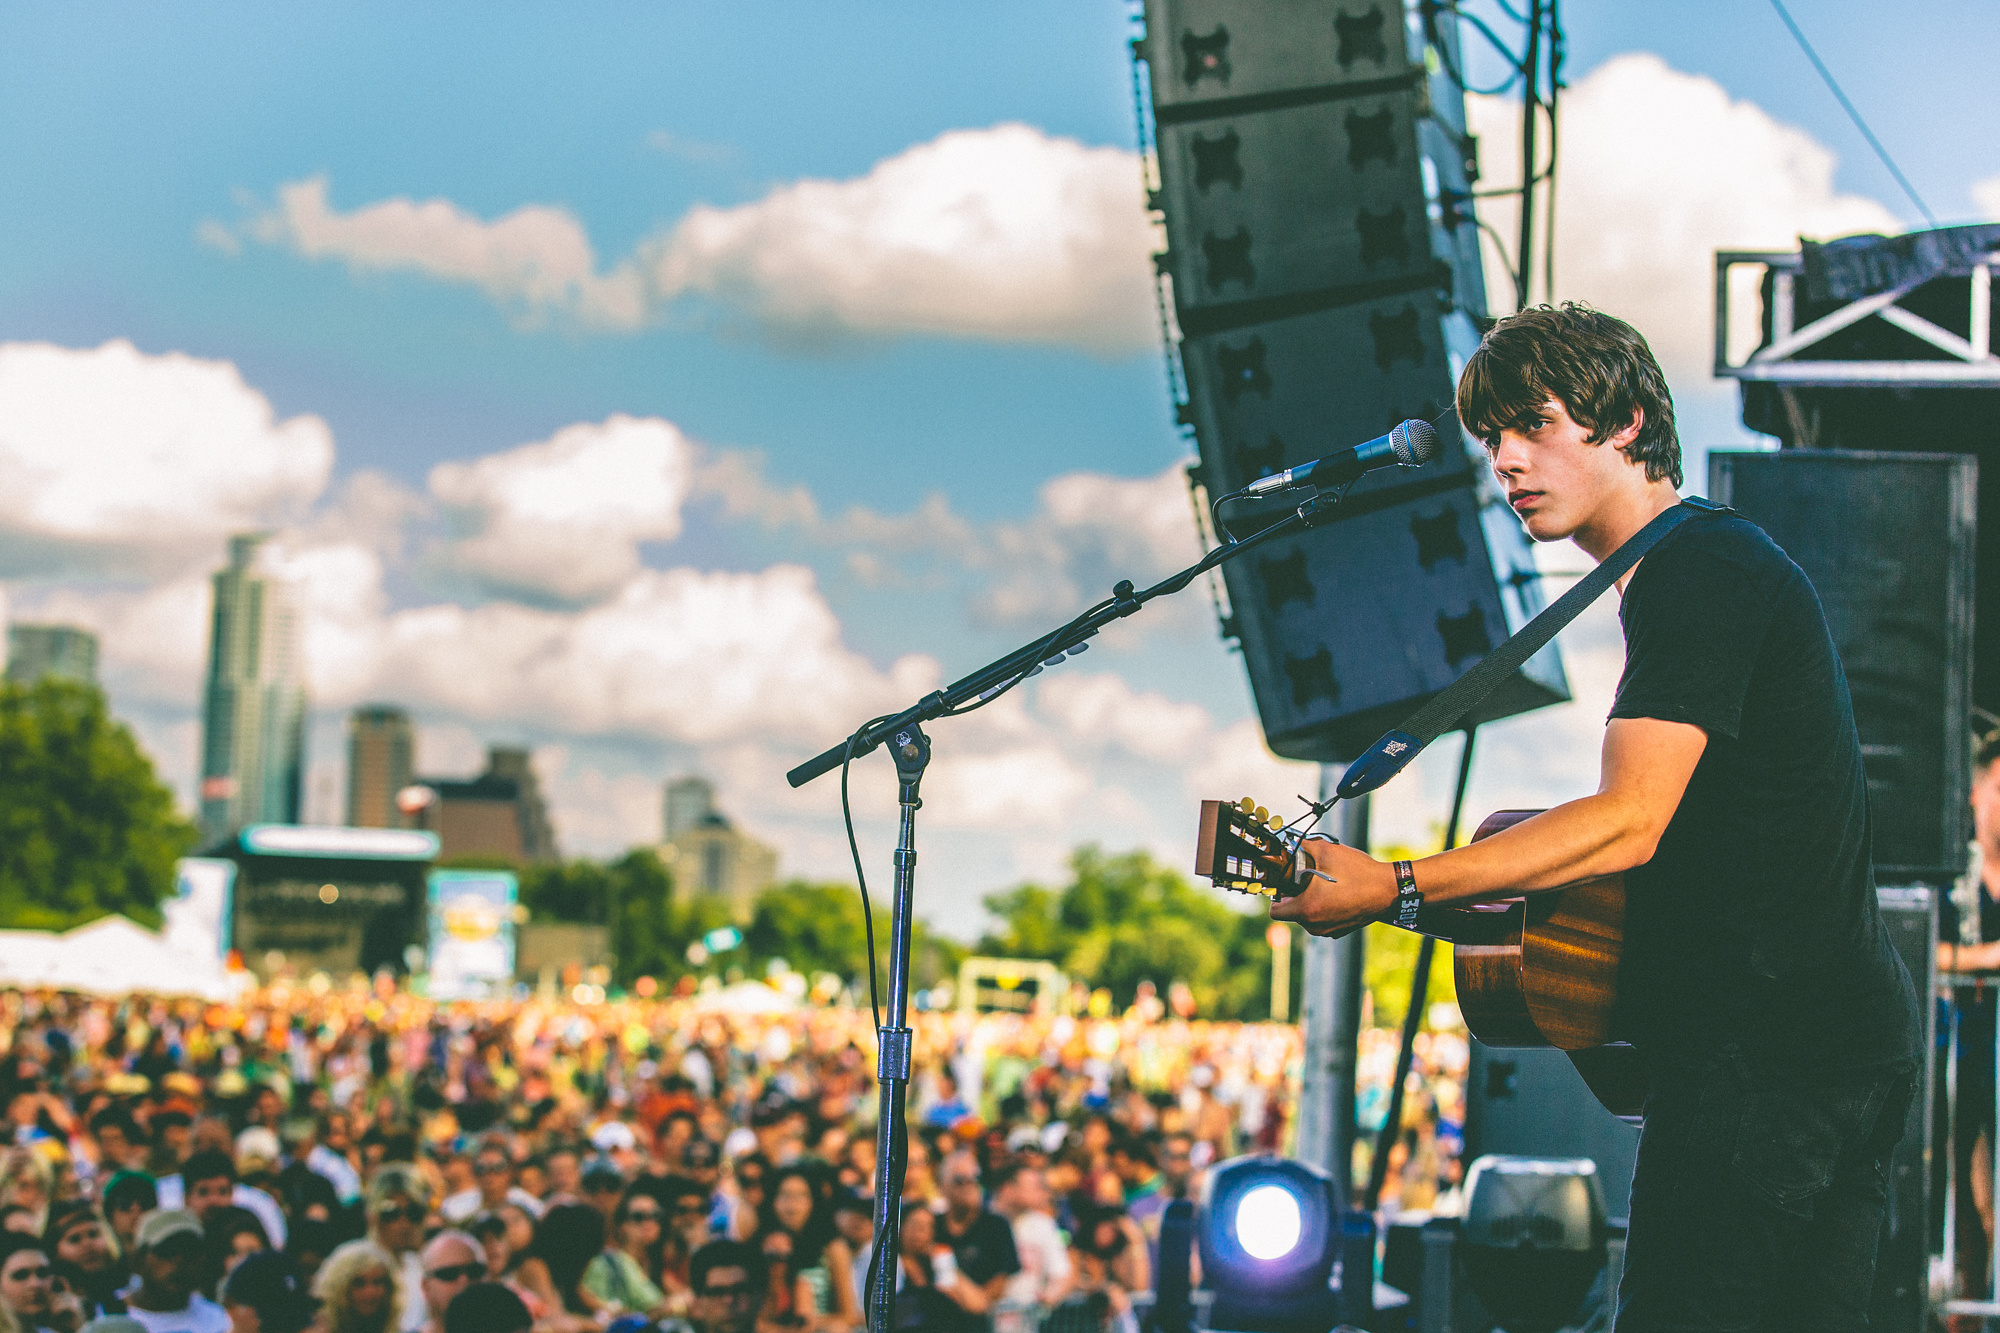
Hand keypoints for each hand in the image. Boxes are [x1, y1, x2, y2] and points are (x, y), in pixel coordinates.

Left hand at [1268, 837, 1397, 936]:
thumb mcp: (1327, 851)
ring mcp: (1328, 931)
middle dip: (1295, 896)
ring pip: (1307, 917)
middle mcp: (1315, 925)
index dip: (1276, 895)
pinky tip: (1336, 894)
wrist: (1389, 889)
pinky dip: (1324, 909)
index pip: (1275, 911)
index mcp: (1307, 909)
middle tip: (1308, 879)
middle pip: (1291, 913)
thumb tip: (1289, 843)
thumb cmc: (1359, 872)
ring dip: (1310, 902)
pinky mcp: (1340, 931)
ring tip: (1324, 885)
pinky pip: (1322, 921)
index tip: (1286, 883)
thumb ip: (1303, 846)